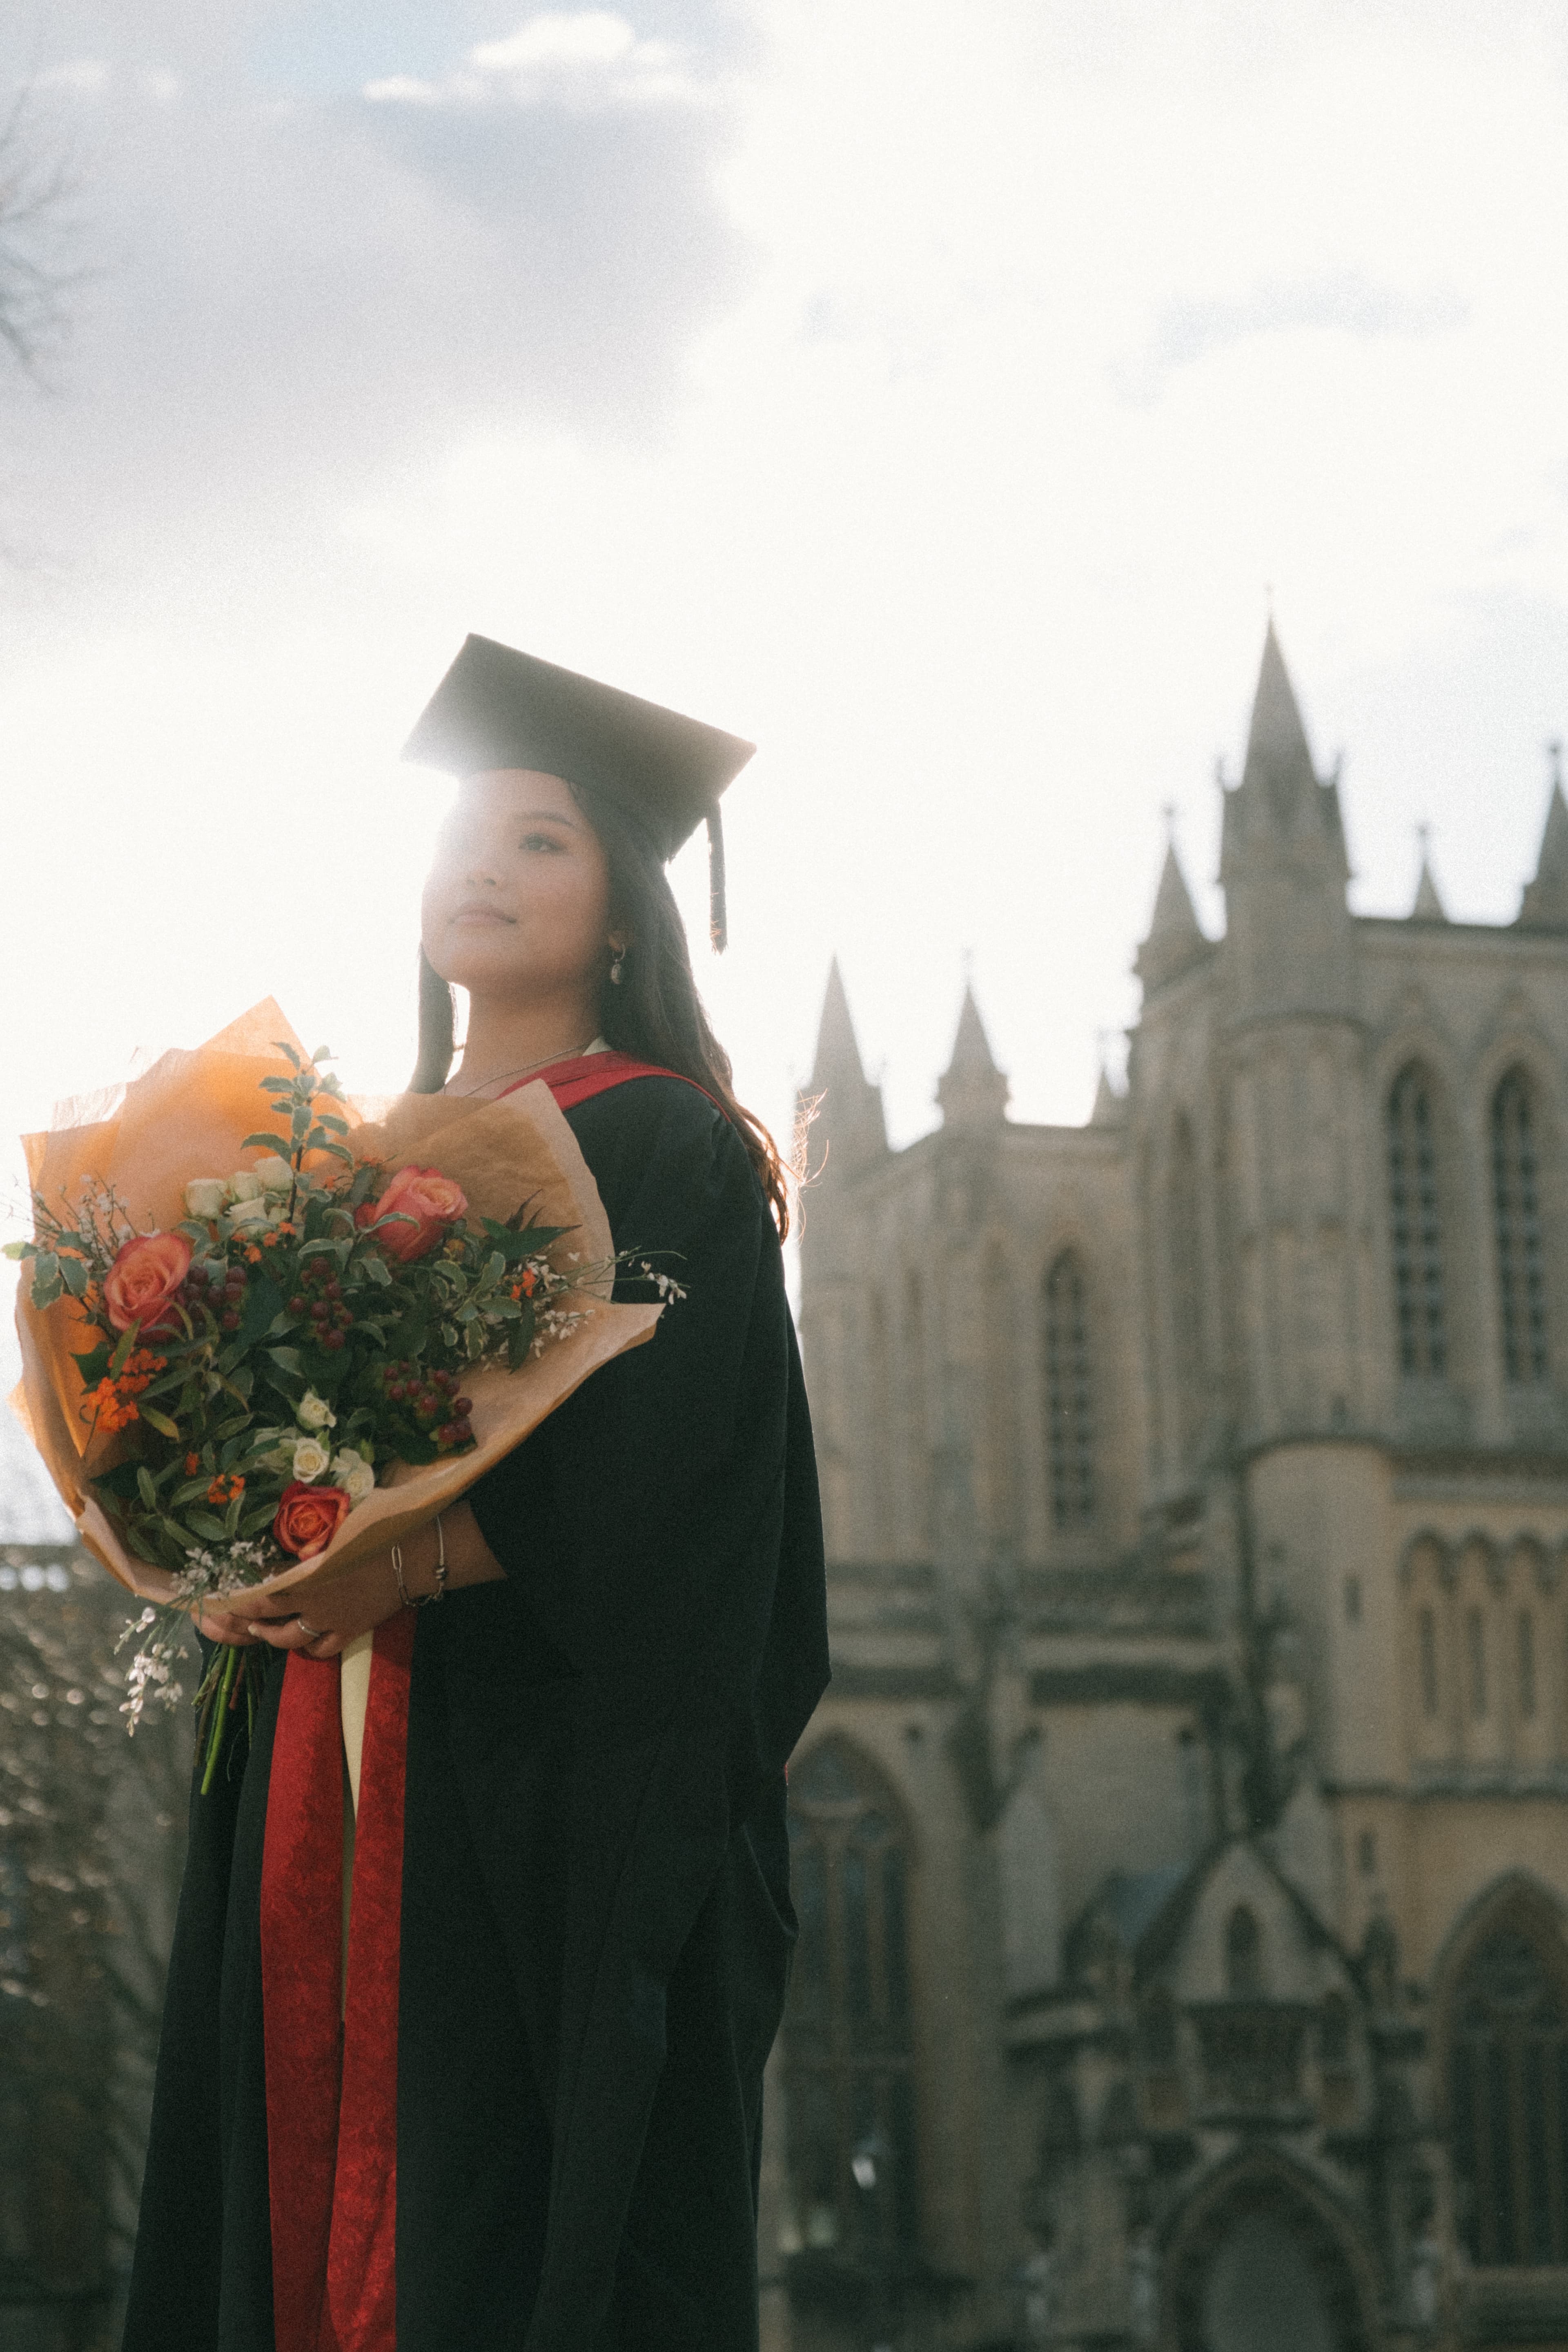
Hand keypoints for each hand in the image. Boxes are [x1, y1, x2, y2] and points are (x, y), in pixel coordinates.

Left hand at [219, 1504, 504, 1661]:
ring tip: (260, 1631)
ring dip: (270, 1637)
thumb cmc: (377, 1525)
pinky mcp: (352, 1629)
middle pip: (265, 1619)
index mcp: (303, 1569)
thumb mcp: (336, 1517)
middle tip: (230, 1619)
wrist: (415, 1553)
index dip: (233, 1599)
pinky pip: (322, 1648)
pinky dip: (310, 1647)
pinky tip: (305, 1641)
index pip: (256, 1590)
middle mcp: (311, 1599)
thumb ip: (306, 1521)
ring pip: (290, 1640)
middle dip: (242, 1623)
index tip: (217, 1597)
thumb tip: (280, 1510)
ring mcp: (331, 1618)